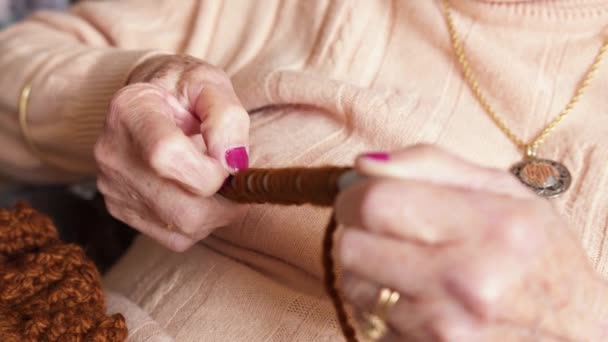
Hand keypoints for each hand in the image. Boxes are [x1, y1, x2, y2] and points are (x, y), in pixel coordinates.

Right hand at [94, 54, 248, 250]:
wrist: (153, 101)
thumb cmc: (185, 91)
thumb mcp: (211, 85)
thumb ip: (227, 118)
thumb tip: (232, 162)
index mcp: (130, 110)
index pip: (168, 156)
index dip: (212, 170)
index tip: (228, 159)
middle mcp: (113, 151)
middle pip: (182, 207)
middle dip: (222, 199)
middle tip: (231, 176)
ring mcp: (113, 185)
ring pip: (183, 227)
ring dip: (215, 212)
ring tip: (214, 180)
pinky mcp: (120, 209)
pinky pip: (175, 237)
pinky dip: (198, 222)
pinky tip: (195, 192)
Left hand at [335, 145, 607, 340]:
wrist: (574, 334)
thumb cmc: (538, 254)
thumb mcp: (504, 192)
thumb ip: (431, 165)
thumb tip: (363, 163)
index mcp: (489, 227)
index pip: (375, 204)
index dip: (355, 196)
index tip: (362, 195)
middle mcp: (466, 281)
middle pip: (351, 246)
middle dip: (358, 231)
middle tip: (385, 229)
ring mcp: (445, 328)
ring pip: (354, 285)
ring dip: (369, 270)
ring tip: (409, 266)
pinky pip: (371, 319)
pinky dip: (384, 305)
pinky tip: (419, 299)